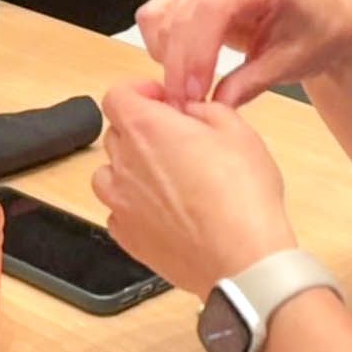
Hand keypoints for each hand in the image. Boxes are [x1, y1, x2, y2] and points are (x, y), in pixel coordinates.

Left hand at [93, 80, 294, 298]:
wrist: (242, 259)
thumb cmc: (242, 197)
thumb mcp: (238, 131)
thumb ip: (206, 111)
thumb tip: (192, 112)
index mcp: (146, 128)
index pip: (117, 95)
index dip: (139, 92)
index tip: (161, 100)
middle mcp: (124, 163)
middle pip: (116, 132)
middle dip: (142, 129)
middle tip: (177, 139)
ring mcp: (121, 203)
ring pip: (109, 173)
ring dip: (130, 168)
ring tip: (166, 177)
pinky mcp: (127, 236)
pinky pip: (118, 211)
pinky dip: (134, 206)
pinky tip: (164, 210)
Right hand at [137, 0, 351, 109]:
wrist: (321, 18)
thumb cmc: (314, 33)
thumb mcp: (292, 63)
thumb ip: (252, 82)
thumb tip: (216, 103)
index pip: (211, 9)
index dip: (196, 53)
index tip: (194, 93)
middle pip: (180, 15)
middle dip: (177, 65)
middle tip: (184, 105)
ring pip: (160, 15)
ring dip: (165, 56)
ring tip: (186, 89)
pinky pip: (157, 15)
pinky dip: (160, 45)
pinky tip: (182, 67)